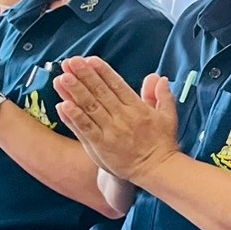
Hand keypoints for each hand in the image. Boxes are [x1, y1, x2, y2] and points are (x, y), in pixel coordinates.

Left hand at [53, 57, 179, 182]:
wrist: (157, 170)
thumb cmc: (162, 143)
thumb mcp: (168, 116)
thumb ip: (161, 96)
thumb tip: (157, 77)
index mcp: (138, 108)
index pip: (117, 85)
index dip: (103, 72)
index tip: (90, 60)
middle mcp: (123, 117)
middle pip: (101, 93)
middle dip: (84, 76)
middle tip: (70, 62)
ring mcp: (111, 131)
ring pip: (90, 108)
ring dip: (75, 92)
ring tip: (62, 77)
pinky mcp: (101, 146)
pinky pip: (85, 129)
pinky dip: (74, 117)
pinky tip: (63, 105)